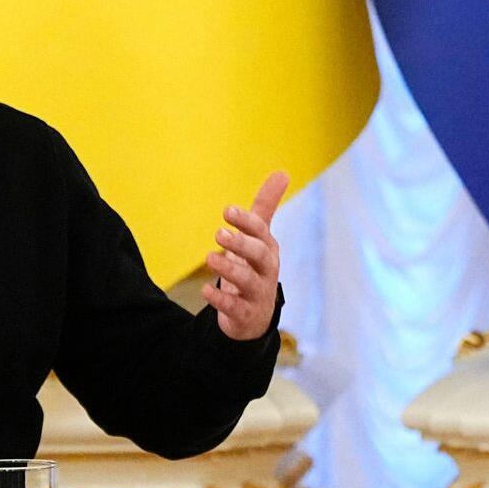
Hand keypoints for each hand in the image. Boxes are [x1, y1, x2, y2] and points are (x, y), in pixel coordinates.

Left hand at [203, 171, 287, 340]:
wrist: (255, 316)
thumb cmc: (254, 268)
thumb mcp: (259, 238)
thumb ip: (265, 207)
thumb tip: (283, 172)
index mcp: (268, 249)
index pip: (262, 232)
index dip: (247, 222)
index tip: (227, 211)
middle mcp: (267, 271)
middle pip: (260, 256)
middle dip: (242, 244)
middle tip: (218, 233)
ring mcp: (258, 294)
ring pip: (248, 281)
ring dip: (228, 269)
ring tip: (209, 257)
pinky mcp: (246, 314)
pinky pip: (236, 308)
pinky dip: (221, 300)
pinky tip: (205, 290)